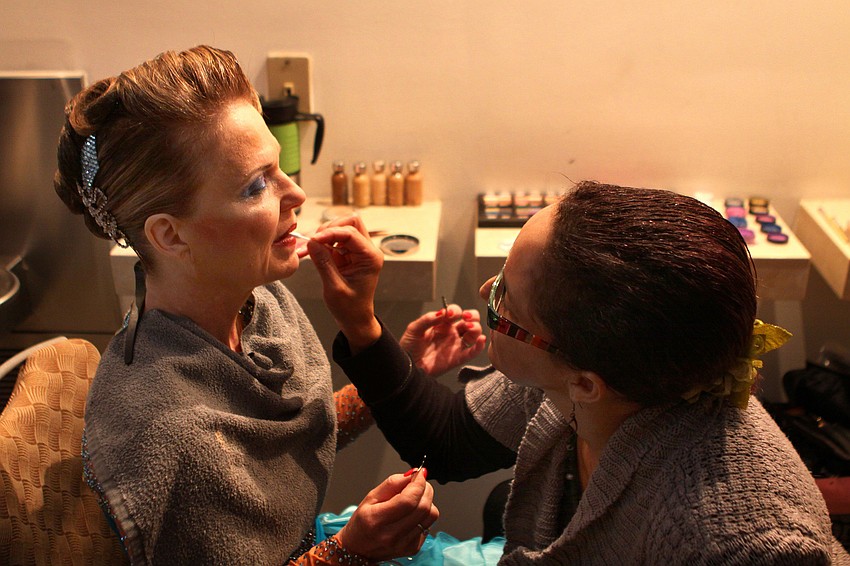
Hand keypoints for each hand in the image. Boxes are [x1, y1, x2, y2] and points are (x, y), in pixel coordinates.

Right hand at [301, 214, 382, 350]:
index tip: (312, 239)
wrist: (355, 319)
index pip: (351, 232)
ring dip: (326, 235)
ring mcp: (359, 251)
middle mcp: (368, 251)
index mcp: (370, 258)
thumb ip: (324, 263)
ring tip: (312, 249)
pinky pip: (336, 240)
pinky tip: (314, 252)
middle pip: (350, 223)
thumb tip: (312, 242)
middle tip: (314, 242)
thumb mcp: (334, 287)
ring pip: (342, 228)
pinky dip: (324, 243)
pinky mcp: (349, 254)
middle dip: (330, 228)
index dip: (330, 233)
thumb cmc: (349, 308)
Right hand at [335, 469, 438, 560]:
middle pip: (423, 508)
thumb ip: (392, 484)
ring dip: (427, 501)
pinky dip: (424, 514)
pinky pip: (429, 525)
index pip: (408, 501)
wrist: (358, 550)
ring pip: (431, 516)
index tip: (419, 473)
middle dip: (425, 489)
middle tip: (418, 483)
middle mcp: (392, 535)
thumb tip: (412, 475)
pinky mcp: (414, 549)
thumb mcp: (370, 497)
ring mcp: (405, 544)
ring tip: (415, 498)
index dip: (418, 484)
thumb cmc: (362, 522)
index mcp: (377, 520)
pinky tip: (412, 513)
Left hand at [400, 304, 485, 376]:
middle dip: (472, 316)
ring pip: (474, 334)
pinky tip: (480, 340)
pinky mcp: (457, 358)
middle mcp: (451, 333)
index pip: (455, 312)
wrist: (407, 367)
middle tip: (466, 318)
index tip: (450, 314)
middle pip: (469, 320)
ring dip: (476, 328)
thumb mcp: (414, 329)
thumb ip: (427, 319)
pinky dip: (479, 346)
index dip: (456, 310)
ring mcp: (455, 345)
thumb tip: (442, 312)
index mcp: (442, 324)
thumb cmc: (409, 347)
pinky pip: (472, 352)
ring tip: (470, 328)